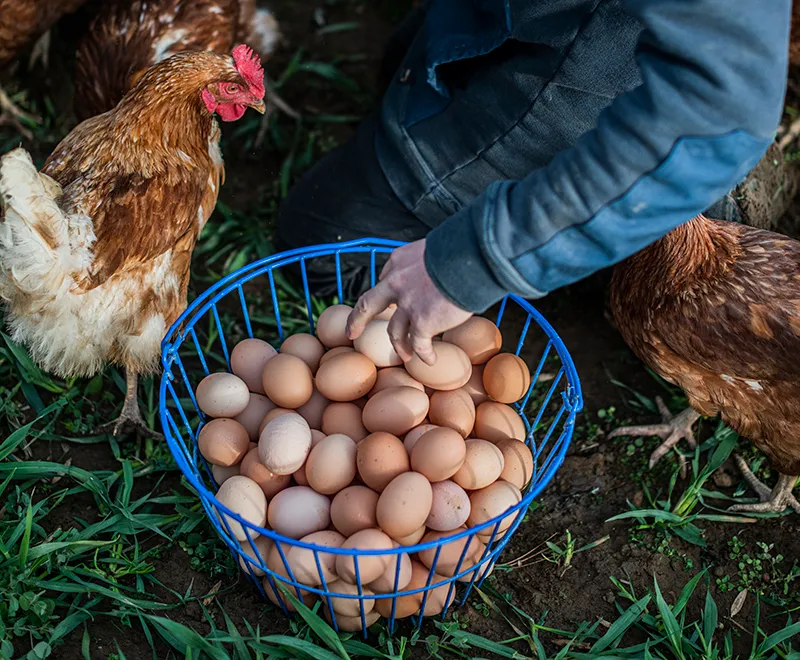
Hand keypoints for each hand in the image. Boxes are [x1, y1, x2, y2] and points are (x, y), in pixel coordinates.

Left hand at [346, 239, 472, 364]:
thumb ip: (428, 262)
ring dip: (399, 345)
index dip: (386, 294)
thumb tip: (437, 272)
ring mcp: (407, 304)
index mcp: (399, 262)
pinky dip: (424, 353)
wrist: (471, 258)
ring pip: (394, 331)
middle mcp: (396, 283)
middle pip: (367, 305)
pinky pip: (419, 344)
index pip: (385, 280)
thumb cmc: (462, 249)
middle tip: (351, 333)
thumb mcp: (434, 248)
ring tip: (405, 356)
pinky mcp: (422, 321)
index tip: (389, 303)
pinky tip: (430, 359)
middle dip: (357, 320)